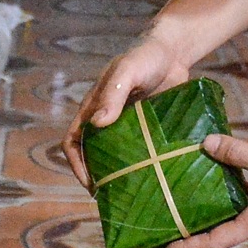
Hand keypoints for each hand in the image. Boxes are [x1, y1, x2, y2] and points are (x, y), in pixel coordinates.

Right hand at [62, 36, 195, 187]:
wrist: (174, 51)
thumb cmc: (144, 56)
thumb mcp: (127, 71)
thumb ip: (113, 94)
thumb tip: (97, 124)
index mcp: (94, 107)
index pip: (73, 140)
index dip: (75, 163)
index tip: (89, 183)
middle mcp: (108, 120)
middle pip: (93, 154)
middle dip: (98, 176)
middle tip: (112, 196)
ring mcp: (129, 126)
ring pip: (118, 156)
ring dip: (121, 174)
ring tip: (132, 193)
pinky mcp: (149, 129)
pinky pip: (142, 151)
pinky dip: (144, 166)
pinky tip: (154, 178)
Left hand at [160, 133, 247, 247]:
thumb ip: (238, 153)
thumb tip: (205, 143)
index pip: (215, 241)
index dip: (188, 247)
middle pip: (220, 231)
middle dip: (193, 229)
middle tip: (165, 223)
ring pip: (232, 214)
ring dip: (210, 208)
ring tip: (182, 197)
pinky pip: (246, 200)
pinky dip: (229, 191)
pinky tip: (218, 172)